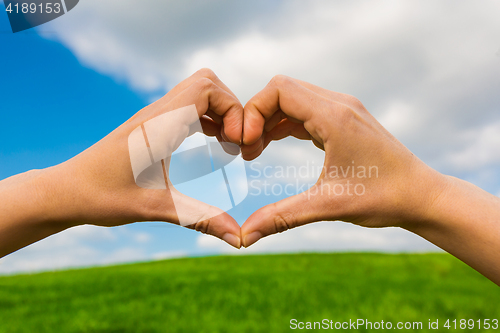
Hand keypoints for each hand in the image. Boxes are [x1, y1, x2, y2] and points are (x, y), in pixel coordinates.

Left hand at [0, 69, 243, 255]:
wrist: (66, 191)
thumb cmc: (103, 198)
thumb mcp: (156, 209)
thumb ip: (201, 220)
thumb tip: (238, 239)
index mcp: (159, 126)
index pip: (206, 89)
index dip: (232, 109)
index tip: (237, 143)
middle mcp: (157, 113)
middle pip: (206, 82)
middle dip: (231, 107)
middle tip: (236, 141)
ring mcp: (153, 116)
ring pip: (197, 91)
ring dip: (219, 111)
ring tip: (228, 143)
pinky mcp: (151, 124)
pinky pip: (187, 106)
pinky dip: (206, 117)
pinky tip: (211, 142)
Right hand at [239, 75, 499, 284]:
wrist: (422, 196)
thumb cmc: (383, 198)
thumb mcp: (328, 206)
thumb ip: (282, 216)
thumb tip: (245, 236)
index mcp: (335, 117)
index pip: (278, 90)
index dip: (253, 112)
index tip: (246, 145)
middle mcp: (339, 105)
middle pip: (282, 90)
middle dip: (257, 116)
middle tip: (247, 151)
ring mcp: (344, 110)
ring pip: (293, 98)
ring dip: (270, 120)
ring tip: (255, 151)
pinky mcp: (345, 119)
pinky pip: (305, 110)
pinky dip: (285, 123)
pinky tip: (274, 144)